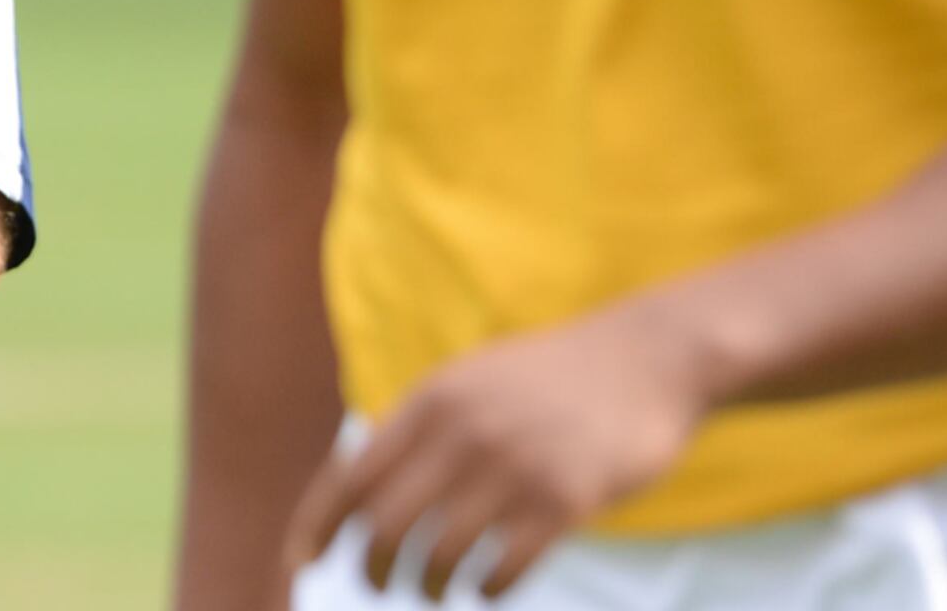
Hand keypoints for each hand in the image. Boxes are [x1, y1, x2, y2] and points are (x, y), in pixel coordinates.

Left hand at [285, 306, 708, 599]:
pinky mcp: (565, 500)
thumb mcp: (470, 382)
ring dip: (429, 584)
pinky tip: (486, 588)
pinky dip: (486, 588)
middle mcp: (463, 433)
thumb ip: (421, 428)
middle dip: (371, 567)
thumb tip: (366, 489)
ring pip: (441, 553)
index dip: (317, 526)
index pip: (351, 476)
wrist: (647, 359)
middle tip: (377, 585)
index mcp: (431, 402)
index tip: (300, 562)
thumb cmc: (550, 381)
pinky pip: (505, 567)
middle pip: (386, 524)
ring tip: (435, 590)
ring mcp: (514, 467)